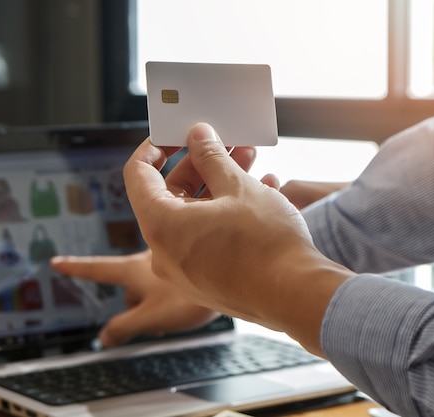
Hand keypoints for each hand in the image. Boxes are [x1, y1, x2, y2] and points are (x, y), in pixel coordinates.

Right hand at [51, 251, 218, 346]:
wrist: (233, 273)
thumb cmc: (191, 294)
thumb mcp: (150, 316)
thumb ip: (125, 327)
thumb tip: (103, 337)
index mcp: (133, 270)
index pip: (97, 268)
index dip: (76, 268)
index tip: (57, 262)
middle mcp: (149, 260)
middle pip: (129, 283)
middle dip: (132, 301)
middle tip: (148, 319)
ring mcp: (170, 260)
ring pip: (151, 281)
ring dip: (154, 297)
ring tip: (174, 312)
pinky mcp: (189, 262)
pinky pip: (171, 278)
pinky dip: (172, 292)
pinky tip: (187, 303)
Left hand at [124, 123, 352, 355]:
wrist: (295, 296)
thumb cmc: (265, 243)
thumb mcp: (238, 187)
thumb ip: (211, 157)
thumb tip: (198, 136)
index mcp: (161, 225)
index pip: (137, 174)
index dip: (153, 147)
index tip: (176, 134)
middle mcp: (164, 252)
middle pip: (168, 195)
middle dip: (199, 164)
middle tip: (226, 143)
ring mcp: (184, 270)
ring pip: (191, 216)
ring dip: (216, 185)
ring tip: (248, 162)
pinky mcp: (205, 280)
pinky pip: (205, 238)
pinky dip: (222, 213)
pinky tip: (257, 193)